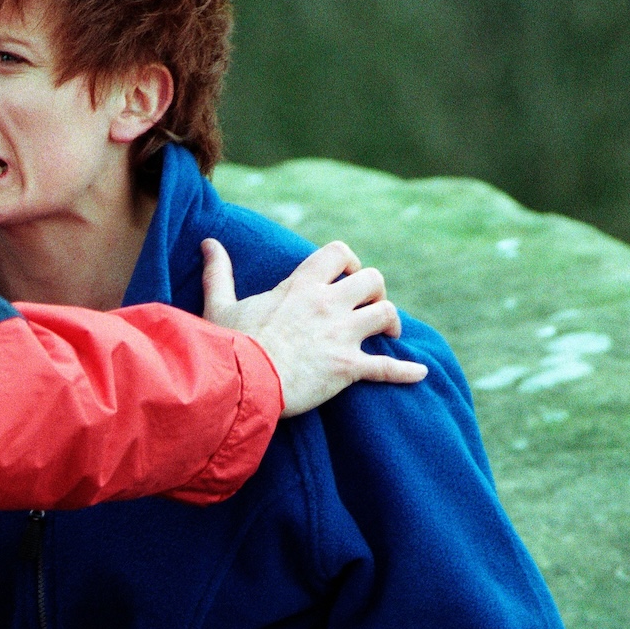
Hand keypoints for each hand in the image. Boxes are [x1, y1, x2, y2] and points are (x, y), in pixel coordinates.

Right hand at [201, 238, 428, 416]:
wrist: (242, 384)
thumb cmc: (229, 345)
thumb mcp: (219, 304)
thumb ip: (218, 272)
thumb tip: (209, 244)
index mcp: (301, 286)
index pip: (338, 253)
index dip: (349, 261)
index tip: (345, 275)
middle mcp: (327, 305)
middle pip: (373, 280)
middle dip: (376, 291)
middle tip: (368, 306)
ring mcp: (341, 337)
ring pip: (386, 315)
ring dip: (390, 324)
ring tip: (387, 334)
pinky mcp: (348, 369)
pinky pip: (388, 368)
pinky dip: (407, 371)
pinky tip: (420, 372)